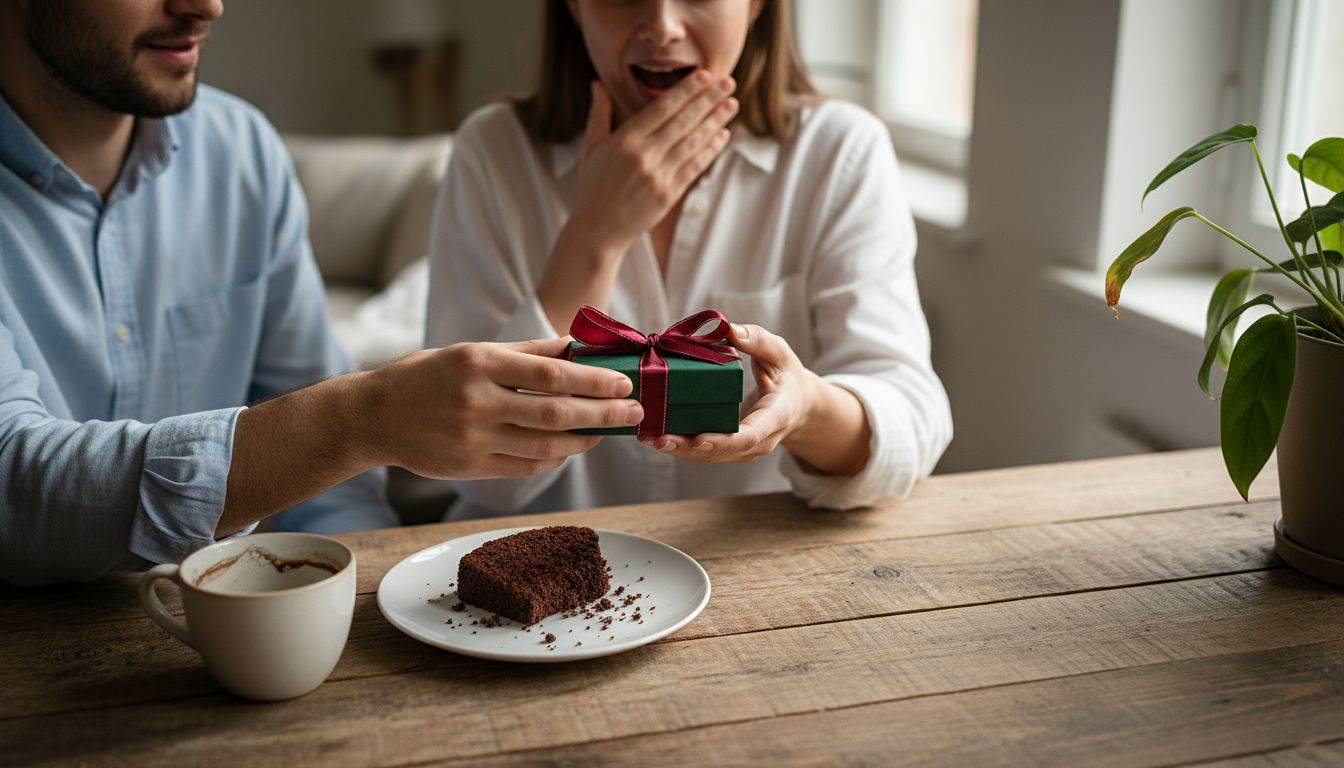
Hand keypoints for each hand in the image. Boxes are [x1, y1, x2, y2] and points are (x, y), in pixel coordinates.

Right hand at [360, 338, 643, 478]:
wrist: (372, 417)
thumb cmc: (426, 376)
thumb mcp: (470, 351)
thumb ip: (525, 352)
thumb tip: (577, 348)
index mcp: (478, 364)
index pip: (551, 375)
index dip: (593, 381)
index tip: (624, 382)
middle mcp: (477, 402)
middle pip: (555, 414)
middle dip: (603, 414)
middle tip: (635, 411)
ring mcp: (473, 439)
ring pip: (545, 446)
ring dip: (585, 440)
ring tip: (609, 430)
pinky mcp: (471, 468)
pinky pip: (526, 466)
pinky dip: (555, 457)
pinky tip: (572, 447)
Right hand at [568, 73, 737, 253]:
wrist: (598, 229)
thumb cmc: (593, 186)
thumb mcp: (590, 147)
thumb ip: (599, 114)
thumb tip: (597, 83)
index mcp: (625, 141)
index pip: (662, 108)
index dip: (685, 91)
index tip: (704, 75)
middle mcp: (644, 156)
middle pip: (683, 122)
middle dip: (708, 100)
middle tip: (728, 82)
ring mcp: (658, 176)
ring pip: (693, 142)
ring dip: (715, 121)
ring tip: (732, 104)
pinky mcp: (669, 194)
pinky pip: (694, 167)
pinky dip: (710, 150)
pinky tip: (722, 134)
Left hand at [640, 324, 818, 463]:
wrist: (797, 405)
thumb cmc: (786, 375)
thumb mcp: (779, 353)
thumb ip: (758, 340)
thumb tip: (729, 329)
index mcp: (776, 417)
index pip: (750, 436)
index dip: (723, 440)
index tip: (699, 439)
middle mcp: (760, 441)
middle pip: (722, 452)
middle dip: (688, 448)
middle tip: (658, 438)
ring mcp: (745, 450)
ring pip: (709, 457)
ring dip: (678, 450)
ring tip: (649, 438)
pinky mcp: (731, 450)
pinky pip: (704, 453)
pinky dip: (681, 447)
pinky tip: (655, 437)